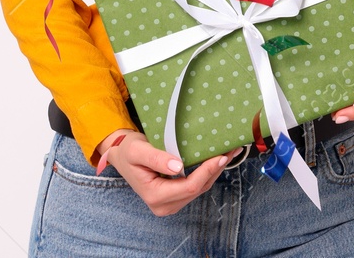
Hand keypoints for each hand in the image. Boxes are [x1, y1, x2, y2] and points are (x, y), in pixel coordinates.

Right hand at [96, 129, 230, 216]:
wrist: (121, 156)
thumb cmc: (127, 151)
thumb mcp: (138, 151)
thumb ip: (156, 158)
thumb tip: (178, 166)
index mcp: (155, 196)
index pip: (189, 187)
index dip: (207, 172)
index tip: (220, 156)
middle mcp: (165, 205)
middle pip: (198, 189)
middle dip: (216, 169)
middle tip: (232, 149)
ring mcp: (171, 203)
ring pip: (200, 188)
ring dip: (215, 171)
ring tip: (229, 152)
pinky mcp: (175, 197)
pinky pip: (196, 186)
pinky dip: (207, 173)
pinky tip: (217, 160)